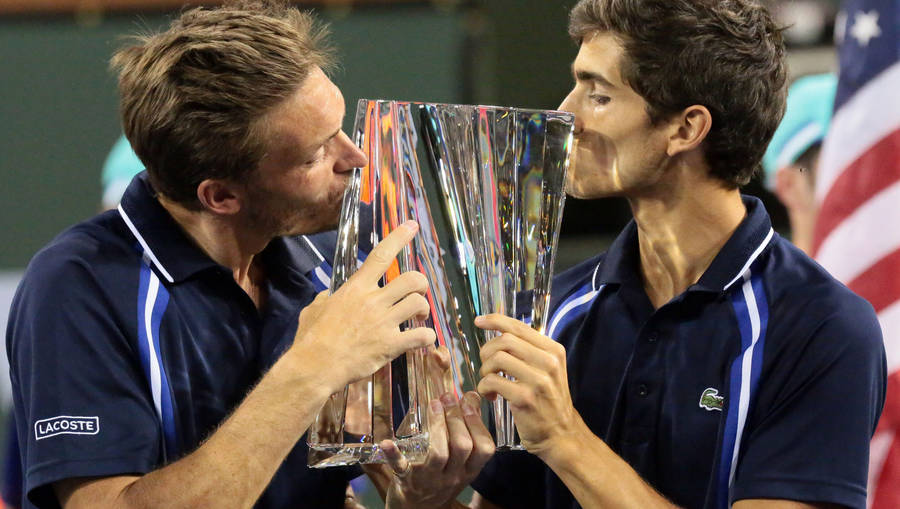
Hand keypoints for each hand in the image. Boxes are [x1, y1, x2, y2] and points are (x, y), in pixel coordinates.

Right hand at [289, 221, 436, 392]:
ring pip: (419, 304)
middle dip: (421, 285)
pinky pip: (421, 336)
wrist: (314, 366)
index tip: (412, 225)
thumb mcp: (314, 309)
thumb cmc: (311, 338)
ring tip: (418, 318)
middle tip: (417, 295)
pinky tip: (422, 340)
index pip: (381, 255)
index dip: (399, 238)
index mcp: (355, 288)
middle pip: (412, 279)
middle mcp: (373, 301)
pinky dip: (426, 337)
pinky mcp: (390, 345)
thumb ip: (326, 298)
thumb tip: (329, 296)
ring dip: (424, 310)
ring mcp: (383, 322)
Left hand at [380, 391, 494, 508]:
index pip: (484, 448)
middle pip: (462, 446)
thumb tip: (471, 397)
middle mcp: (452, 476)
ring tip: (434, 404)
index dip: (478, 422)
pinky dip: (393, 455)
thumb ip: (467, 433)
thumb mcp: (460, 463)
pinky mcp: (406, 480)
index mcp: (468, 471)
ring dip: (437, 426)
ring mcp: (429, 479)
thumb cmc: (440, 479)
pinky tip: (387, 442)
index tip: (468, 400)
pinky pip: (401, 467)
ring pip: (439, 453)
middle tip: (448, 397)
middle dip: (456, 418)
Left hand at [475, 313, 582, 458]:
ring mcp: (538, 380)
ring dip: (485, 370)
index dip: (495, 320)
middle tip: (487, 367)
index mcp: (553, 350)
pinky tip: (491, 395)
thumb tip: (500, 333)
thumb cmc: (548, 401)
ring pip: (497, 358)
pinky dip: (484, 387)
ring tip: (489, 382)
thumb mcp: (547, 370)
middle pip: (505, 340)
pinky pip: (492, 381)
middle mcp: (549, 361)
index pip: (519, 327)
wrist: (561, 435)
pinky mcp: (525, 398)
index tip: (478, 321)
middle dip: (487, 351)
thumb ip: (529, 351)